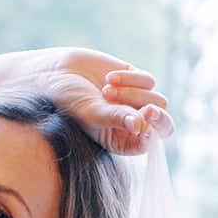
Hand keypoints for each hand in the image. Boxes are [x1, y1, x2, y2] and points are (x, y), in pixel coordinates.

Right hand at [44, 48, 173, 154]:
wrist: (56, 74)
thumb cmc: (67, 101)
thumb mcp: (90, 113)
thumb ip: (115, 119)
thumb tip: (140, 126)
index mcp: (119, 141)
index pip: (146, 143)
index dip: (150, 132)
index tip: (142, 118)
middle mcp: (130, 123)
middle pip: (162, 124)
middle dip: (158, 117)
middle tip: (149, 109)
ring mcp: (135, 102)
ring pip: (156, 99)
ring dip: (132, 94)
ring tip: (105, 90)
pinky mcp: (136, 80)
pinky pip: (148, 82)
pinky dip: (131, 79)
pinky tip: (109, 77)